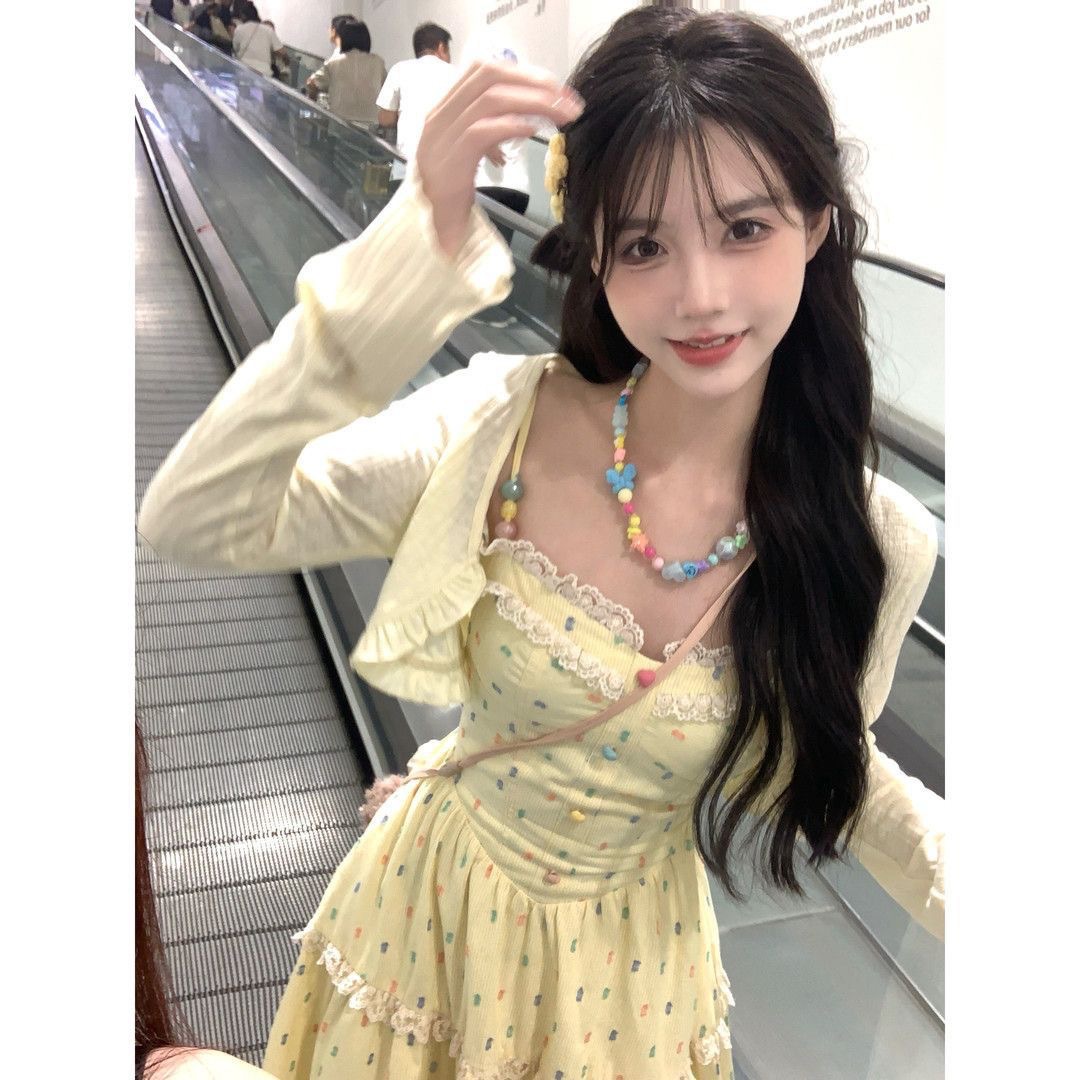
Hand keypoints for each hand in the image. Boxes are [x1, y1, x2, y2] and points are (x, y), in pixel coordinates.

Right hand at [415, 62, 581, 258]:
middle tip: (565, 98)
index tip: (554, 87)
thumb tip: (522, 120)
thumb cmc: (450, 198)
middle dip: (533, 81)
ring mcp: (442, 138)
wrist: (426, 235)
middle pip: (489, 75)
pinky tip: (533, 131)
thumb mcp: (469, 155)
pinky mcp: (450, 161)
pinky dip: (512, 126)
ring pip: (490, 99)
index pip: (483, 70)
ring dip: (533, 102)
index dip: (522, 72)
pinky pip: (483, 131)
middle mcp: (439, 117)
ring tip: (560, 115)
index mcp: (443, 110)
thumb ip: (488, 132)